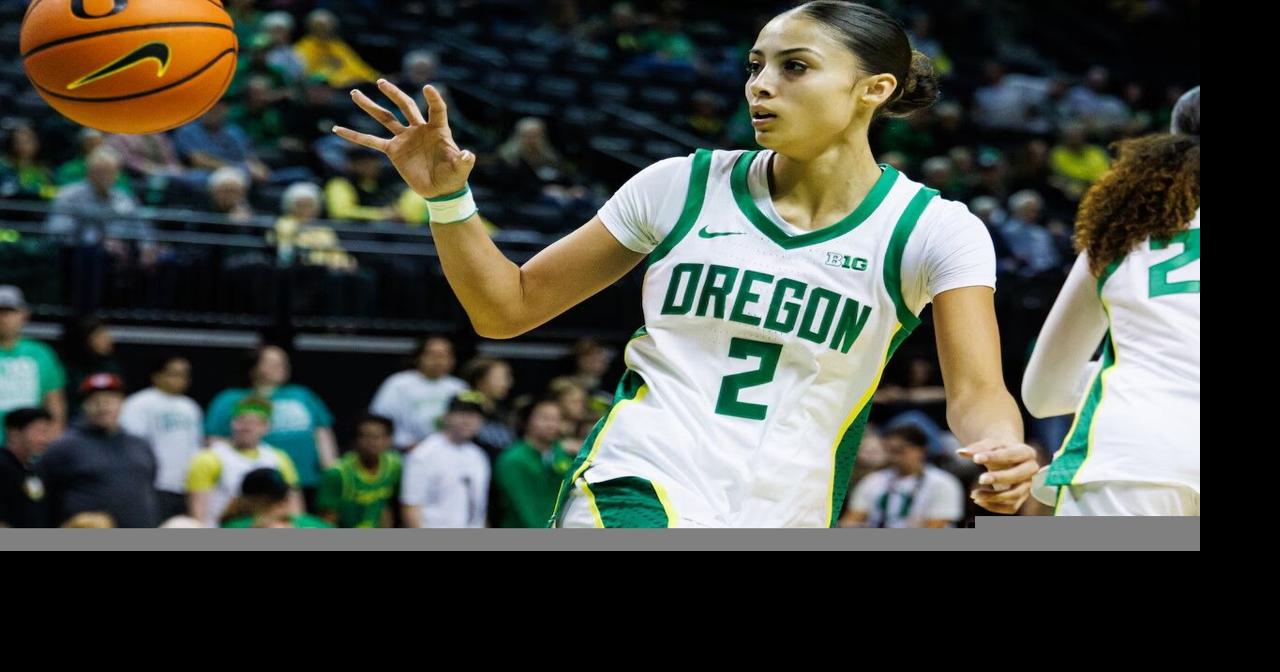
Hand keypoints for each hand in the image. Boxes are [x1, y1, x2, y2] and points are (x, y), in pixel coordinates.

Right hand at [333, 80, 475, 198]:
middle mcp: (419, 129)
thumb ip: (464, 161)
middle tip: (380, 82)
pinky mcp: (394, 151)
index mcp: (438, 129)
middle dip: (393, 94)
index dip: (433, 99)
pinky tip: (339, 129)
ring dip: (370, 106)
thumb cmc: (454, 177)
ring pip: (385, 119)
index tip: (427, 88)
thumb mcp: (460, 168)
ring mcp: (405, 138)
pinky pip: (372, 142)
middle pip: (405, 106)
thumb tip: (468, 155)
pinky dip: (356, 136)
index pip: (436, 109)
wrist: (441, 191)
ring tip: (354, 93)